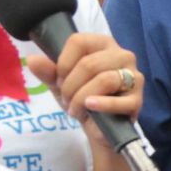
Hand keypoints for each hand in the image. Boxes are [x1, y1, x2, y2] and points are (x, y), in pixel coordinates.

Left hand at [25, 32, 141, 125]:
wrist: (99, 128)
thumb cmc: (82, 98)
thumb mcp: (61, 83)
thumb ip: (48, 71)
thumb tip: (33, 60)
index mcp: (103, 44)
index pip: (78, 42)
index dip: (63, 63)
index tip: (60, 79)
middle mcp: (123, 55)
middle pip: (89, 63)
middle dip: (70, 85)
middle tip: (66, 99)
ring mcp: (134, 77)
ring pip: (104, 80)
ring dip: (81, 98)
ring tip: (75, 109)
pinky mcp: (137, 99)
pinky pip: (119, 100)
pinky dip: (101, 105)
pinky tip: (90, 108)